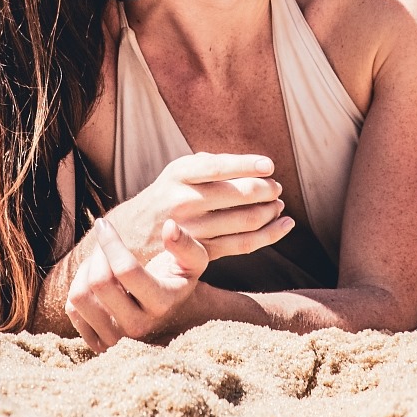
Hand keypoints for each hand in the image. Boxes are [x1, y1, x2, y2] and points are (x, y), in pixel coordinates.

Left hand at [66, 216, 230, 351]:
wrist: (171, 316)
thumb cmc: (177, 281)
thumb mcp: (193, 262)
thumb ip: (186, 243)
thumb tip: (169, 226)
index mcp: (162, 303)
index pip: (125, 269)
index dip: (110, 242)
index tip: (103, 224)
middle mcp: (138, 327)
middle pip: (99, 282)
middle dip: (98, 253)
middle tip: (104, 243)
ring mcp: (116, 339)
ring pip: (80, 297)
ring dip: (85, 270)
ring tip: (99, 261)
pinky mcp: (98, 344)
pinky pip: (72, 310)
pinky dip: (78, 287)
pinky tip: (93, 280)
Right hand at [107, 152, 292, 262]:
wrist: (132, 235)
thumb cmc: (166, 196)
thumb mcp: (177, 172)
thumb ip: (210, 165)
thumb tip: (253, 165)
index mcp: (178, 173)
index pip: (218, 167)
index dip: (248, 165)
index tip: (269, 166)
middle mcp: (183, 200)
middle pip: (237, 194)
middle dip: (266, 190)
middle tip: (276, 188)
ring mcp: (192, 229)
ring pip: (245, 221)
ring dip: (270, 212)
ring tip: (279, 206)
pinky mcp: (201, 252)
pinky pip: (243, 244)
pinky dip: (269, 235)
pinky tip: (284, 226)